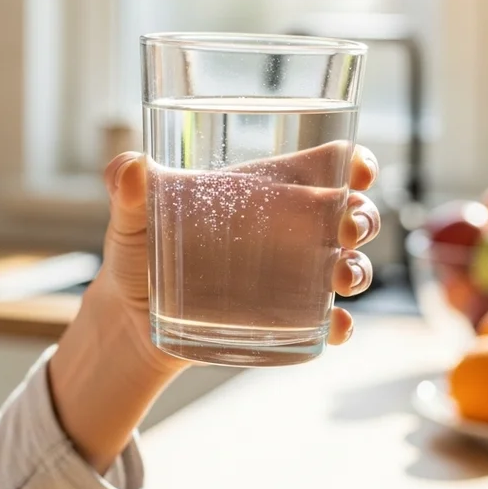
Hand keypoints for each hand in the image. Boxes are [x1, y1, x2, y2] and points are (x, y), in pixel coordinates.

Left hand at [91, 143, 380, 373]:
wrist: (129, 317)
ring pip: (349, 266)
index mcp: (262, 191)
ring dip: (359, 269)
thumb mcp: (129, 216)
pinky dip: (341, 325)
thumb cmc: (137, 251)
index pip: (325, 166)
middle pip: (350, 213)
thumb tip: (129, 167)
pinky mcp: (284, 321)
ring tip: (340, 277)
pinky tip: (335, 326)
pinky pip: (326, 323)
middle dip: (362, 217)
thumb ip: (125, 188)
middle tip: (345, 228)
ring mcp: (291, 278)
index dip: (354, 162)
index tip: (359, 168)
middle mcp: (288, 231)